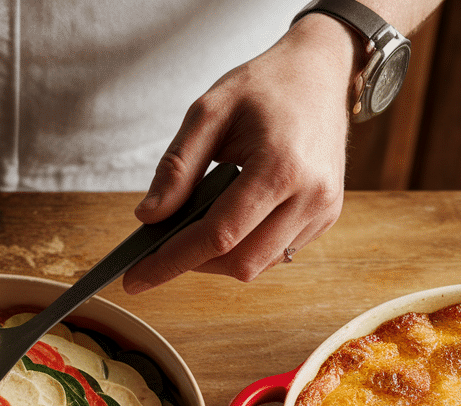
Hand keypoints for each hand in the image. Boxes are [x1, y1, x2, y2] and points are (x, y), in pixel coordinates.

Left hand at [123, 14, 359, 293]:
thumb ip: (176, 167)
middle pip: (240, 263)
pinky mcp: (326, 216)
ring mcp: (323, 210)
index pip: (218, 236)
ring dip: (217, 259)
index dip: (171, 261)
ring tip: (193, 227)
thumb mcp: (208, 111)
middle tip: (158, 249)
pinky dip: (243, 248)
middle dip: (192, 264)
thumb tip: (148, 217)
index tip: (135, 279)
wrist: (321, 71)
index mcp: (281, 167)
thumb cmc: (264, 86)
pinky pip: (276, 253)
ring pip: (258, 266)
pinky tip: (229, 220)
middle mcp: (311, 196)